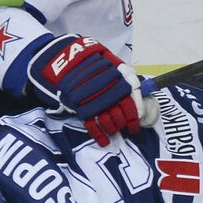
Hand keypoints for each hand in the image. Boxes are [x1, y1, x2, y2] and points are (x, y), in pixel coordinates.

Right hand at [27, 35, 141, 145]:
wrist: (65, 60)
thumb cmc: (92, 60)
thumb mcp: (113, 62)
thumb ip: (126, 76)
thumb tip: (138, 93)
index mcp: (119, 80)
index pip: (132, 102)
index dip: (136, 114)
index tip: (137, 122)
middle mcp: (108, 92)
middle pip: (121, 114)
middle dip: (124, 123)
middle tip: (127, 128)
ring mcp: (95, 101)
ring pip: (109, 121)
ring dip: (113, 129)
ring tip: (114, 132)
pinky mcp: (81, 108)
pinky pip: (92, 125)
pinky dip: (99, 135)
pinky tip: (104, 141)